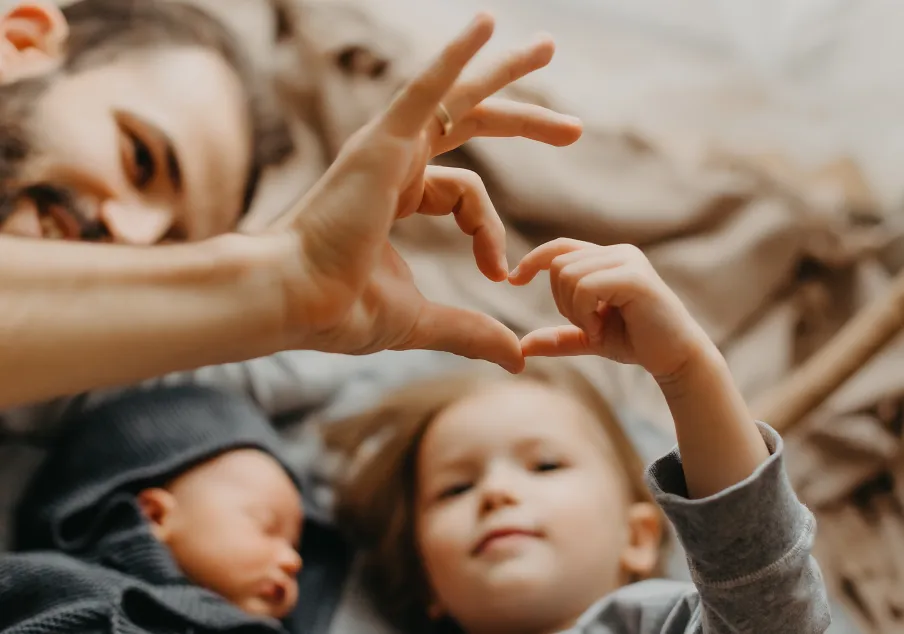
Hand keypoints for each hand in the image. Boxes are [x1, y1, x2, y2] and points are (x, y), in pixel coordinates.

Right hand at [267, 14, 581, 372]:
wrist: (297, 302)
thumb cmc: (341, 310)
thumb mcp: (424, 320)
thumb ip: (472, 331)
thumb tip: (517, 357)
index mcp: (398, 196)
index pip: (465, 195)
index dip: (489, 233)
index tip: (499, 273)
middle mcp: (394, 163)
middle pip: (468, 125)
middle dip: (521, 120)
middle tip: (574, 127)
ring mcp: (387, 148)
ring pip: (456, 97)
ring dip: (502, 72)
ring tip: (547, 46)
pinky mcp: (382, 142)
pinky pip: (425, 88)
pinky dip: (455, 56)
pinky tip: (488, 25)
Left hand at [509, 239, 715, 381]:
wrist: (675, 359)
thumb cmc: (637, 343)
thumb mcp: (589, 338)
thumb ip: (559, 338)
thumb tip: (521, 347)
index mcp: (607, 259)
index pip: (560, 247)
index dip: (532, 260)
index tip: (514, 280)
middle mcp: (618, 252)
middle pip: (558, 265)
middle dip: (561, 302)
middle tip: (587, 326)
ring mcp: (628, 261)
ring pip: (568, 275)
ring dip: (574, 310)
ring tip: (597, 327)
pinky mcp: (635, 277)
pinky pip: (585, 286)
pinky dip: (584, 313)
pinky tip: (601, 329)